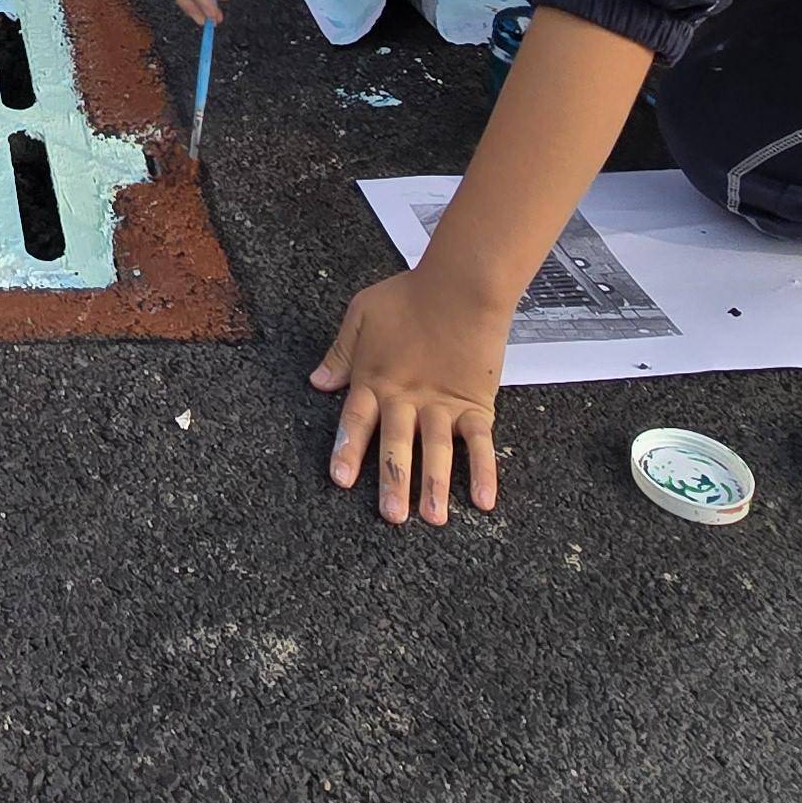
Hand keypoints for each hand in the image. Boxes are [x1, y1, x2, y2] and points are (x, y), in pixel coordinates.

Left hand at [310, 268, 508, 522]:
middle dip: (393, 482)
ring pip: (436, 451)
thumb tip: (317, 382)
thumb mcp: (361, 314)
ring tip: (432, 518)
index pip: (357, 422)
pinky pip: (480, 443)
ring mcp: (442, 404)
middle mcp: (407, 398)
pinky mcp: (475, 404)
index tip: (340, 480)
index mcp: (375, 379)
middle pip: (397, 445)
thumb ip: (341, 352)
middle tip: (391, 516)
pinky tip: (484, 500)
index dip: (348, 450)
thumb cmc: (410, 294)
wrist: (461, 284)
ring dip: (434, 485)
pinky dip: (484, 471)